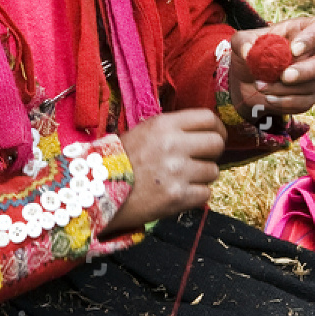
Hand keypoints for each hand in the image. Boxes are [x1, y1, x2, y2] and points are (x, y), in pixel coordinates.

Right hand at [106, 108, 226, 234]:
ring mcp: (177, 172)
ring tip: (183, 179)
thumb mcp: (144, 133)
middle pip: (217, 143)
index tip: (216, 136)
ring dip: (202, 177)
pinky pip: (205, 194)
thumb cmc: (119, 162)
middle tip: (201, 160)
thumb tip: (204, 133)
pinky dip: (196, 196)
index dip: (217, 128)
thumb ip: (173, 130)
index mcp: (164, 125)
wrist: (97, 192)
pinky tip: (179, 193)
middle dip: (212, 153)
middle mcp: (173, 145)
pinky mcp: (177, 197)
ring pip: (213, 171)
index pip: (208, 118)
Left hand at [229, 16, 314, 123]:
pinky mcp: (310, 95)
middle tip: (284, 77)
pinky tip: (268, 99)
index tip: (294, 49)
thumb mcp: (241, 43)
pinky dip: (284, 102)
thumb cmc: (250, 54)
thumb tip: (248, 51)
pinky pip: (305, 102)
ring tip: (260, 86)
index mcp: (304, 30)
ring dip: (284, 89)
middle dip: (307, 71)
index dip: (314, 38)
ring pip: (313, 85)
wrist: (246, 81)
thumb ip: (243, 43)